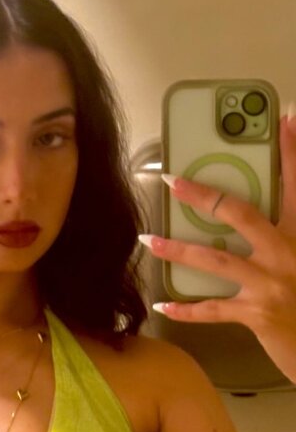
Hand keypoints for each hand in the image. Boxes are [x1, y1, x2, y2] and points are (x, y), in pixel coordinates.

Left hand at [139, 110, 295, 383]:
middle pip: (241, 214)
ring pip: (215, 259)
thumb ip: (288, 237)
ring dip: (179, 249)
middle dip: (203, 196)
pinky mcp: (257, 314)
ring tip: (150, 240)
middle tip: (172, 181)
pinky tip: (163, 305)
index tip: (286, 117)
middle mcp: (287, 254)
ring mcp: (270, 284)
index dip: (292, 151)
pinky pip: (213, 309)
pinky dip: (186, 309)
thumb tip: (257, 222)